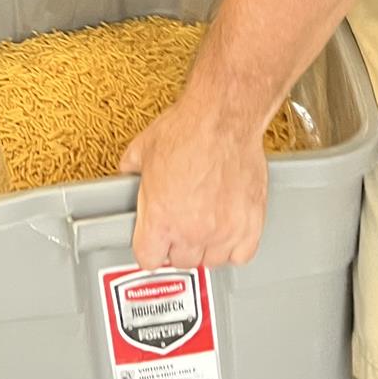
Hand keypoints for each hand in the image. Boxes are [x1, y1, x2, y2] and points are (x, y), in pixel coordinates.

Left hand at [120, 95, 266, 267]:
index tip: (153, 244)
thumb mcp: (144, 148)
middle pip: (181, 261)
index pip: (148, 259)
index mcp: (160, 218)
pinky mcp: (250, 223)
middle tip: (179, 228)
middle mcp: (191, 230)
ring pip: (212, 260)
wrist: (223, 117)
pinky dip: (235, 247)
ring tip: (204, 228)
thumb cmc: (188, 129)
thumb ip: (131, 168)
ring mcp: (223, 230)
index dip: (149, 249)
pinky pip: (242, 254)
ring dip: (206, 247)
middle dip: (178, 246)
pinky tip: (228, 233)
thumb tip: (127, 170)